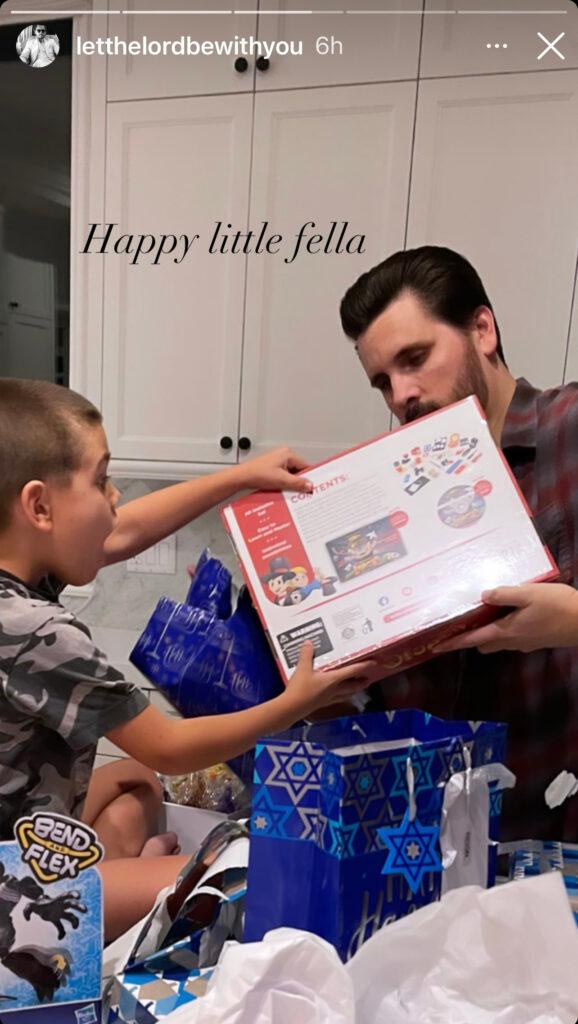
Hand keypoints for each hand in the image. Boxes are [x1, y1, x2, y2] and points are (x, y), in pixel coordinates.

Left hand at [24, 890, 86, 939]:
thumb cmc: (36, 904)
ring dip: (75, 921)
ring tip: (75, 927)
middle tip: (85, 910)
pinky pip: (62, 928)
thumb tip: (28, 918)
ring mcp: (60, 913)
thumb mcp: (30, 906)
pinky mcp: (57, 920)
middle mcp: (60, 906)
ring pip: (71, 916)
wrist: (37, 907)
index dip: (72, 894)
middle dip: (79, 906)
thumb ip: (27, 910)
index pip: (66, 896)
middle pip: (72, 904)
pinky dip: (61, 933)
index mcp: (56, 901)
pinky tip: (59, 938)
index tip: (78, 896)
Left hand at [236, 447, 312, 493]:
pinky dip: (285, 482)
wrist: (242, 477)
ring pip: (291, 474)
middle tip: (302, 491)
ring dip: (291, 483)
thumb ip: (297, 483)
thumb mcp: (282, 480)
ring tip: (289, 489)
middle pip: (299, 470)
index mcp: (288, 454)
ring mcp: (278, 461)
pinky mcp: (273, 467)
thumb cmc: (257, 474)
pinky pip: (284, 475)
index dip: (309, 477)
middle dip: (300, 481)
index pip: (306, 465)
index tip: (313, 486)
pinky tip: (282, 488)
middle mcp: (284, 455)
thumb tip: (310, 485)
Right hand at [285, 641, 375, 714]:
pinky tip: (339, 695)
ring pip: (346, 694)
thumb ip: (306, 654)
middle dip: (362, 682)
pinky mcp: (322, 704)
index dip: (363, 666)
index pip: (352, 671)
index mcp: (333, 679)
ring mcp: (329, 698)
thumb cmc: (300, 688)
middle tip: (369, 678)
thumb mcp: (302, 668)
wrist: (291, 708)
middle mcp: (334, 689)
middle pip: (353, 686)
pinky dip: (342, 695)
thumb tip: (309, 642)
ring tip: (358, 687)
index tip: (374, 663)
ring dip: (354, 690)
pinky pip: (337, 699)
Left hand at [433, 583, 577, 654]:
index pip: (473, 639)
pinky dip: (504, 630)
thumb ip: (504, 594)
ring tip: (481, 618)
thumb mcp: (529, 594)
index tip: (436, 647)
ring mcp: (526, 643)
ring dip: (487, 634)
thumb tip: (483, 596)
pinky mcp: (537, 640)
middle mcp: (513, 641)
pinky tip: (509, 615)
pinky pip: (513, 638)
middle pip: (484, 643)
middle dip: (469, 639)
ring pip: (498, 642)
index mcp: (506, 631)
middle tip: (458, 627)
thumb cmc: (557, 606)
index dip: (454, 643)